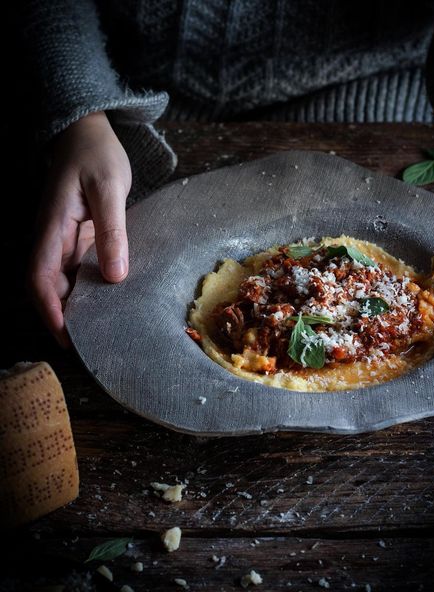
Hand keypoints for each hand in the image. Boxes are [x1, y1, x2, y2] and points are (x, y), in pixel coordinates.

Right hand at [29, 111, 131, 347]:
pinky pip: (78, 268)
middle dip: (63, 316)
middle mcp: (53, 237)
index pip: (41, 276)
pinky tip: (108, 299)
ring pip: (64, 280)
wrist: (88, 133)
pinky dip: (88, 287)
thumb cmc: (96, 155)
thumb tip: (115, 276)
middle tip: (89, 343)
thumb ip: (112, 230)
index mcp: (52, 227)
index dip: (50, 309)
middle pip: (50, 286)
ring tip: (101, 329)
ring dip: (76, 305)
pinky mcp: (78, 236)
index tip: (66, 337)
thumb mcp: (108, 189)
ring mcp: (64, 238)